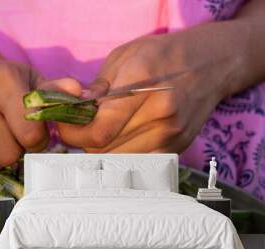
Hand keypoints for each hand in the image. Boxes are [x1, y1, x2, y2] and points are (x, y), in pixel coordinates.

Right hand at [0, 54, 80, 170]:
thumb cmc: (7, 80)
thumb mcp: (34, 80)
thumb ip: (56, 92)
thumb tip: (78, 92)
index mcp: (1, 79)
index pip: (29, 134)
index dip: (37, 140)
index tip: (35, 132)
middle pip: (6, 155)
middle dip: (17, 150)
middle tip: (15, 134)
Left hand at [58, 22, 249, 152]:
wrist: (211, 65)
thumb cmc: (162, 56)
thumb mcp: (124, 57)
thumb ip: (97, 87)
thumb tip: (74, 109)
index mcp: (141, 84)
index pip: (99, 131)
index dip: (73, 134)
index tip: (66, 125)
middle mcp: (159, 114)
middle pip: (104, 150)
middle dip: (84, 140)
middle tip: (82, 125)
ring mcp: (170, 135)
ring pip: (117, 160)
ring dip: (102, 149)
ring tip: (103, 129)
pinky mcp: (176, 148)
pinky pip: (136, 163)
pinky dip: (121, 155)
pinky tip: (122, 137)